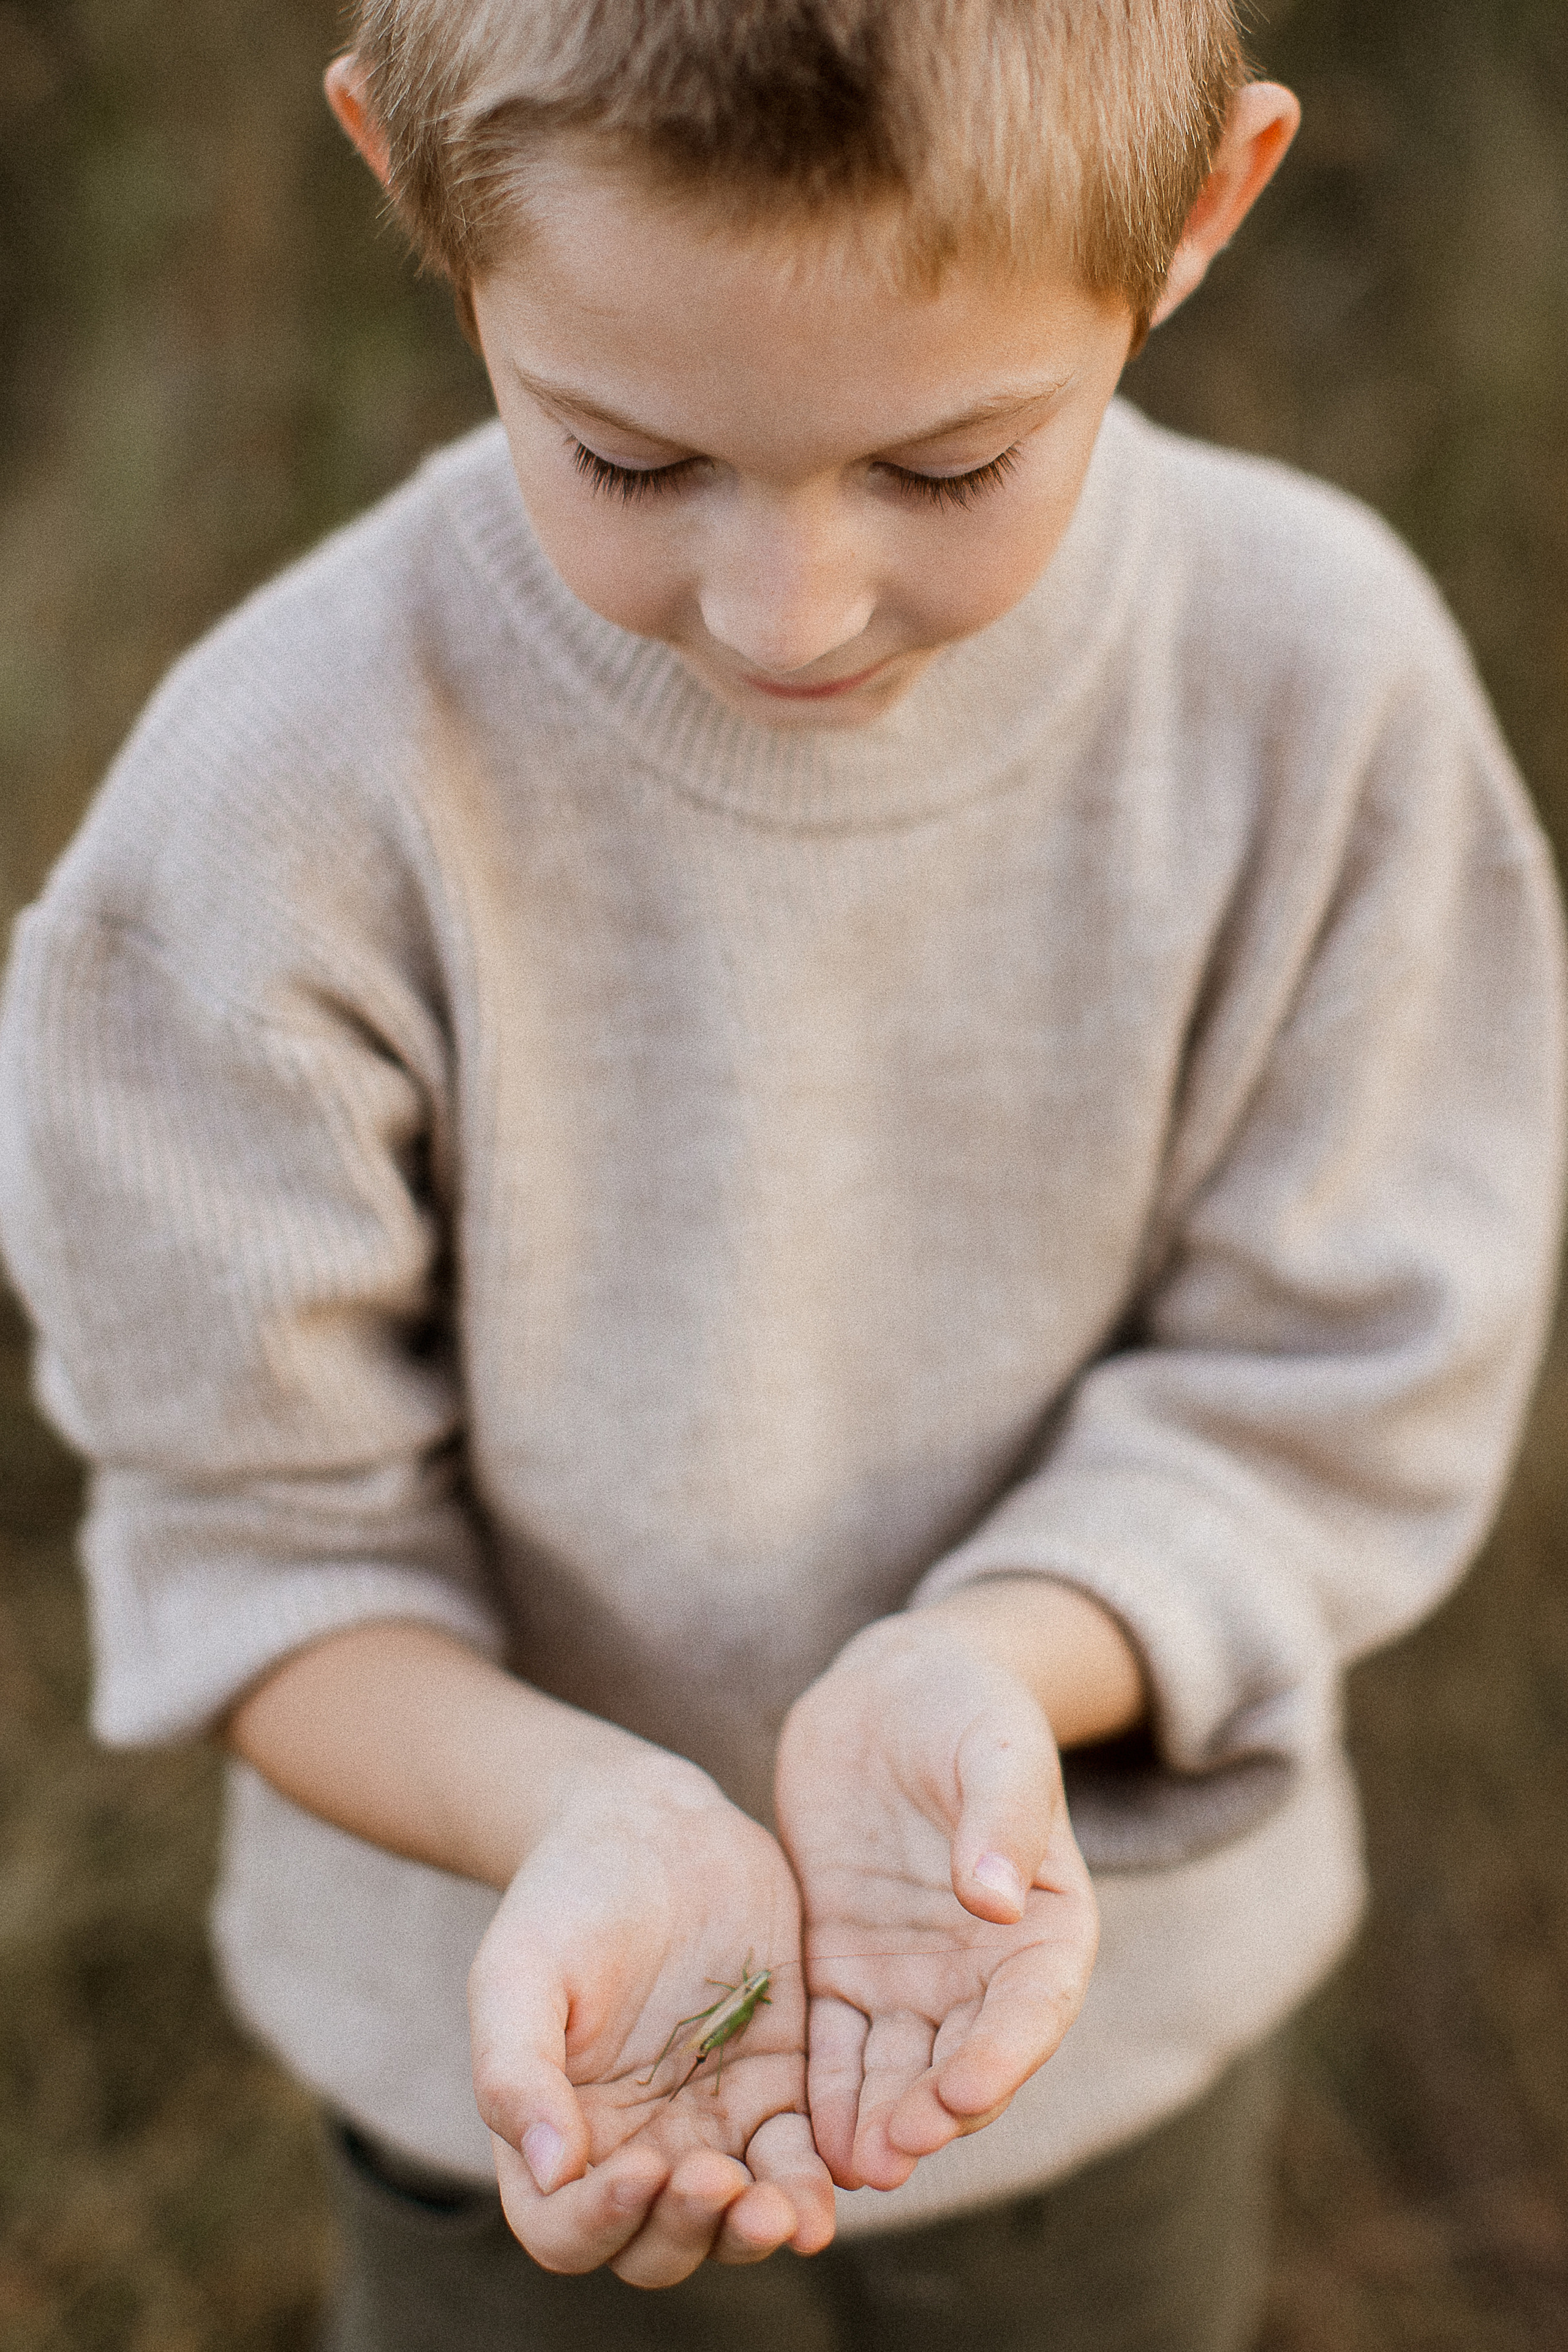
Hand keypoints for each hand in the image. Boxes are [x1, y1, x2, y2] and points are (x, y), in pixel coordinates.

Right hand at [468, 1753, 834, 2285]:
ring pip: (737, 2219)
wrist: (647, 1825)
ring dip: (760, 2229)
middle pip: (659, 2245)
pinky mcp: (780, 2086)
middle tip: (721, 2183)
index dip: (599, 2223)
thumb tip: (551, 2169)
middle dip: (691, 2233)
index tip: (640, 2171)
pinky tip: (839, 2177)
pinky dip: (816, 2181)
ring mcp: (713, 2124)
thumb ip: (516, 2071)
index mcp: (559, 2137)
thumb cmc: (563, 1898)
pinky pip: (802, 2157)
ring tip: (786, 2209)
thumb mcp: (517, 1972)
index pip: (568, 2230)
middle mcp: (635, 2150)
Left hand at [774, 1605, 1098, 2189]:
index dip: (999, 2061)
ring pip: (896, 2067)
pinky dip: (824, 2087)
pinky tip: (800, 2132)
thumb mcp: (995, 1749)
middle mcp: (983, 1969)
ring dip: (875, 2120)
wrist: (892, 1688)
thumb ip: (1000, 1819)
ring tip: (841, 2167)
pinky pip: (835, 2040)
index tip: (960, 2097)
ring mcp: (910, 1974)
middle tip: (887, 2157)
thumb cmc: (967, 1708)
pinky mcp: (843, 1965)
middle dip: (927, 2115)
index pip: (1030, 2011)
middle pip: (960, 2059)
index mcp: (1047, 1927)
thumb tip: (995, 1899)